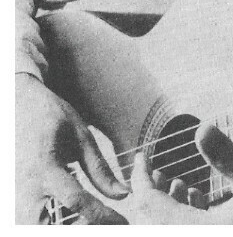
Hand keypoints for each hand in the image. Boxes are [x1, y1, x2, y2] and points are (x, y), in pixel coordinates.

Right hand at [15, 73, 127, 223]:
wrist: (19, 104)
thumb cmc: (51, 115)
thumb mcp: (81, 136)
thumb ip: (99, 168)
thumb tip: (122, 194)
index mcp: (46, 167)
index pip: (76, 200)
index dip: (102, 215)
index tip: (122, 221)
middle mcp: (26, 186)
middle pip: (47, 227)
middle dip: (77, 228)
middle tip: (101, 221)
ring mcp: (16, 194)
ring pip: (37, 227)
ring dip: (63, 226)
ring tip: (87, 218)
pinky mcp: (14, 197)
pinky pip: (31, 220)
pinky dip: (51, 222)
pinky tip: (70, 214)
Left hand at [129, 124, 232, 223]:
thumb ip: (229, 160)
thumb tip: (202, 128)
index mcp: (194, 231)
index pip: (147, 204)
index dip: (139, 177)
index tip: (141, 156)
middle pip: (149, 219)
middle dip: (147, 191)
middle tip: (152, 167)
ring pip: (164, 227)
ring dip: (163, 204)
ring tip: (175, 182)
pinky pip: (183, 231)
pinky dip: (180, 214)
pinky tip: (197, 198)